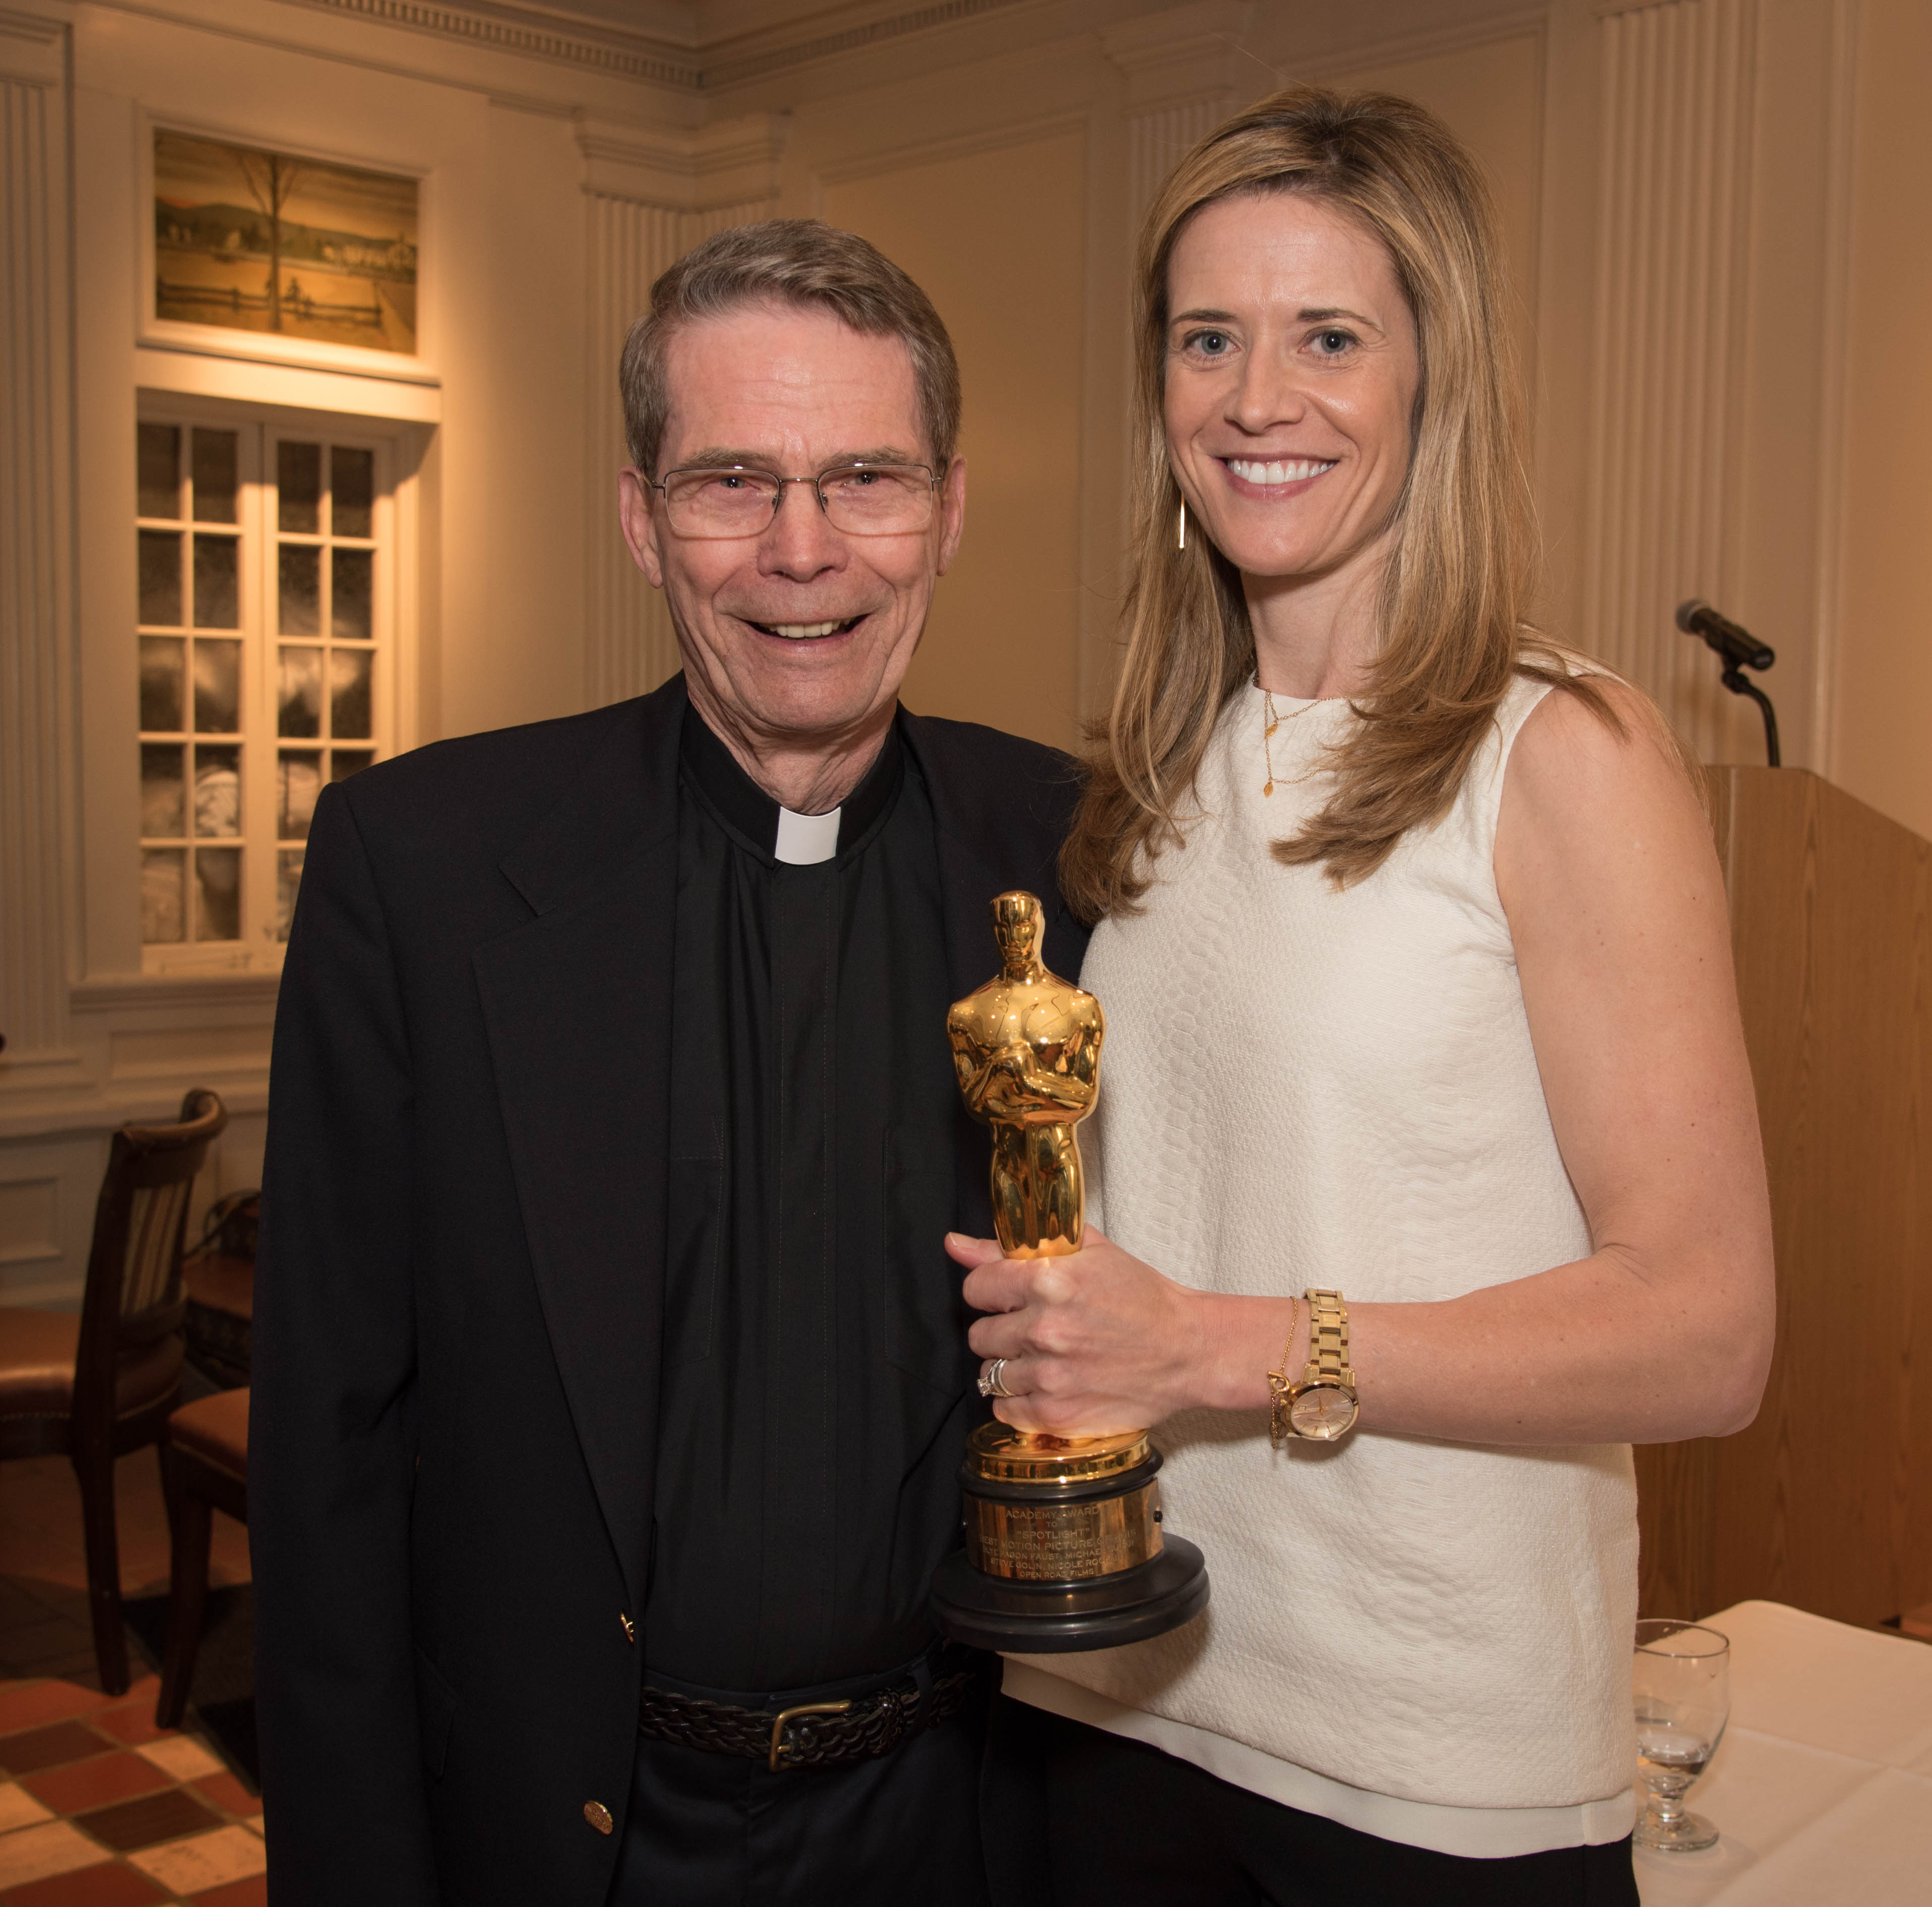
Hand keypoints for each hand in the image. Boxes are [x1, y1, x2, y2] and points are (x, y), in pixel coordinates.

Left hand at [947, 1227, 1221, 1435]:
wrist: (1187, 1350)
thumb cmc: (1142, 1298)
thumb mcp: (1086, 1253)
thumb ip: (1014, 1246)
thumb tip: (955, 1244)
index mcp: (1050, 1280)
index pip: (976, 1287)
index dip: (989, 1291)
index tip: (1006, 1297)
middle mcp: (1045, 1329)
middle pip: (979, 1334)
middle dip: (1001, 1331)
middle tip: (1033, 1330)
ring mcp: (1050, 1376)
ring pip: (990, 1373)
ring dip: (1011, 1367)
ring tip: (1046, 1359)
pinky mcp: (1058, 1413)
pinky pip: (1004, 1410)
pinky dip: (1019, 1401)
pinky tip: (1047, 1386)